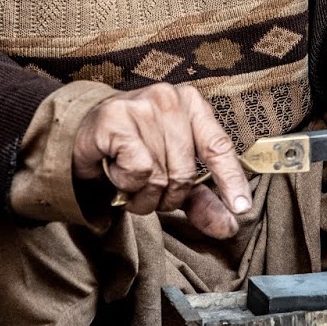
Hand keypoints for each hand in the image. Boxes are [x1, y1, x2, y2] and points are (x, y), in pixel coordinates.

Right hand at [70, 83, 252, 237]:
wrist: (85, 132)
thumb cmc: (134, 149)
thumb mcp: (172, 171)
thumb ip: (201, 199)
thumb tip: (230, 226)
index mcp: (193, 105)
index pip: (219, 147)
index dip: (231, 180)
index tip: (241, 207)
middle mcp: (170, 100)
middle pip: (185, 173)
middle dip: (167, 197)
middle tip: (149, 190)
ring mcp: (142, 105)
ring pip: (159, 177)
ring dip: (142, 194)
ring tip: (130, 179)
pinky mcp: (116, 118)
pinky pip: (137, 171)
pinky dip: (125, 183)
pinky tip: (116, 168)